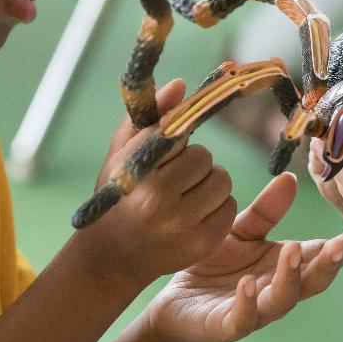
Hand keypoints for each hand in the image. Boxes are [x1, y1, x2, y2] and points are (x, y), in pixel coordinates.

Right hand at [77, 79, 236, 283]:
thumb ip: (151, 116)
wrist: (112, 256)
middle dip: (195, 162)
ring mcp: (182, 227)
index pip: (177, 134)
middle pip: (205, 158)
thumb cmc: (118, 195)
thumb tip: (181, 85)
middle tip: (176, 176)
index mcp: (137, 174)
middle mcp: (159, 202)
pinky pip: (229, 208)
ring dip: (210, 182)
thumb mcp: (122, 153)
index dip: (174, 142)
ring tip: (186, 193)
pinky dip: (217, 206)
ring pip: (222, 181)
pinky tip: (194, 213)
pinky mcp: (202, 245)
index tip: (165, 154)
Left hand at [146, 172, 342, 341]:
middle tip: (341, 244)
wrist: (173, 301)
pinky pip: (242, 319)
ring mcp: (254, 311)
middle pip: (312, 282)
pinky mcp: (226, 326)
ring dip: (292, 278)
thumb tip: (290, 178)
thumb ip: (266, 211)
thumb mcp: (240, 231)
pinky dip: (248, 303)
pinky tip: (248, 283)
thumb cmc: (212, 265)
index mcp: (284, 266)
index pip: (320, 256)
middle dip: (329, 264)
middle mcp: (276, 290)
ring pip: (283, 301)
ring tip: (293, 250)